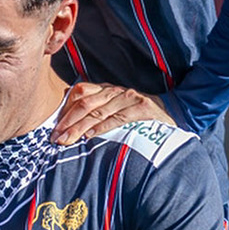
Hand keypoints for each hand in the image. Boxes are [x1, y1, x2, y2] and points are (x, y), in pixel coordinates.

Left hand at [53, 84, 174, 145]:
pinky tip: (89, 136)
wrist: (174, 113)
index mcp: (107, 89)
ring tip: (67, 140)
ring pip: (98, 111)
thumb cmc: (140, 116)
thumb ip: (97, 112)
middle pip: (85, 103)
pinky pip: (117, 118)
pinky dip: (102, 127)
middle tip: (56, 138)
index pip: (80, 92)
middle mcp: (116, 90)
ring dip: (79, 127)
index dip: (64, 109)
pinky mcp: (142, 108)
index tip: (54, 128)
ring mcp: (129, 98)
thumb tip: (70, 122)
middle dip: (67, 122)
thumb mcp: (116, 109)